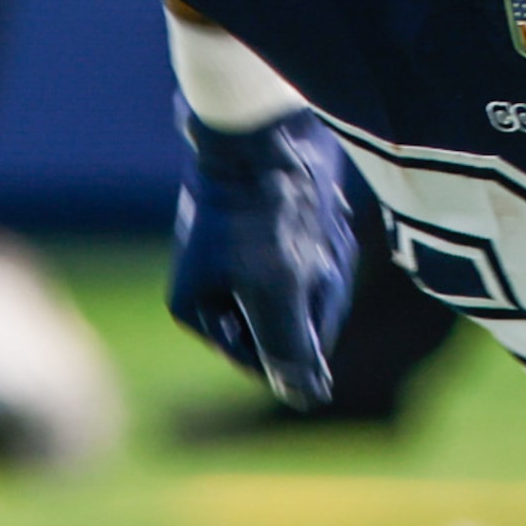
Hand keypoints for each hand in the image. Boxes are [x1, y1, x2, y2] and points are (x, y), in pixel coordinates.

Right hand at [168, 101, 358, 407]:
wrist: (268, 126)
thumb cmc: (261, 211)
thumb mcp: (275, 290)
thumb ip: (289, 349)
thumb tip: (306, 398)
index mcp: (197, 308)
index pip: (265, 359)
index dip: (299, 335)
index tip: (302, 287)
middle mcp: (215, 288)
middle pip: (290, 326)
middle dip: (313, 296)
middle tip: (308, 252)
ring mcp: (245, 258)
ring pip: (309, 292)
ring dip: (325, 266)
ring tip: (315, 228)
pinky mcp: (275, 230)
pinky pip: (315, 257)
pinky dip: (328, 242)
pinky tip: (323, 216)